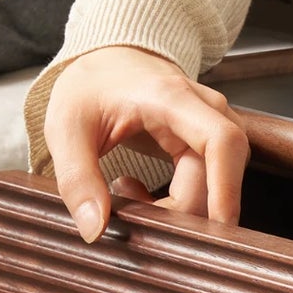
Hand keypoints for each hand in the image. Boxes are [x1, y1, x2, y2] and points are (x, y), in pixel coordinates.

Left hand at [43, 45, 249, 241]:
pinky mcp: (211, 145)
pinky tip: (145, 194)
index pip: (222, 143)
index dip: (227, 190)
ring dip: (179, 209)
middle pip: (219, 177)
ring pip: (217, 186)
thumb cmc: (90, 86)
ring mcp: (214, 127)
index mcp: (172, 98)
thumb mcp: (66, 128)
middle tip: (133, 216)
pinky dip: (181, 202)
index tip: (213, 229)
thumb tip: (96, 229)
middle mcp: (206, 111)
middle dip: (182, 213)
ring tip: (131, 197)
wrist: (107, 62)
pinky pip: (210, 185)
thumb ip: (78, 179)